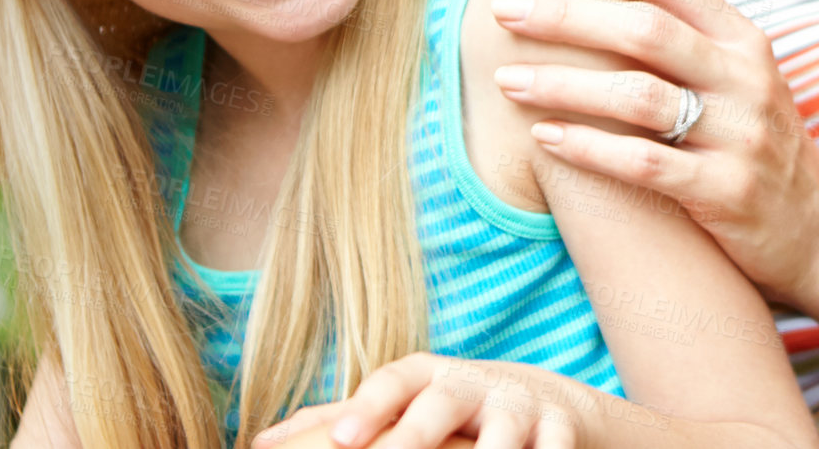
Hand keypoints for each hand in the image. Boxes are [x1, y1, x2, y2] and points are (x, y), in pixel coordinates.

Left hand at [251, 353, 583, 448]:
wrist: (548, 399)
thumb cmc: (453, 408)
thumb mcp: (405, 403)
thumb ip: (339, 420)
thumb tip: (258, 443)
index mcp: (428, 376)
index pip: (394, 383)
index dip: (368, 407)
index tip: (341, 439)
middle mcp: (472, 384)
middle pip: (441, 406)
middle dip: (416, 434)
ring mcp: (519, 406)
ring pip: (503, 434)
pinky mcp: (560, 429)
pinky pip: (556, 448)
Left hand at [490, 0, 818, 305]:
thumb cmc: (752, 146)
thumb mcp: (734, 78)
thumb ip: (680, 38)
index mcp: (741, 37)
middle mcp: (744, 76)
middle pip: (643, 28)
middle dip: (565, 13)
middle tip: (503, 9)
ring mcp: (739, 134)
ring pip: (638, 95)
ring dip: (563, 84)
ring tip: (506, 80)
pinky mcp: (727, 192)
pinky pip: (646, 163)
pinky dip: (590, 148)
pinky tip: (544, 139)